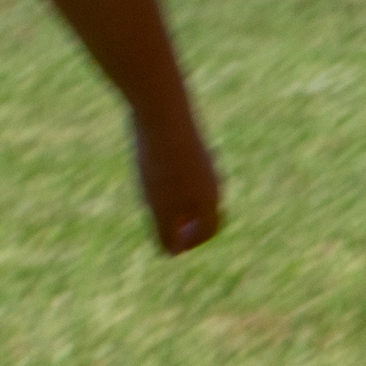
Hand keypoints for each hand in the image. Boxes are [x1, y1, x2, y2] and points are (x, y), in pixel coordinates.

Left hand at [131, 103, 221, 254]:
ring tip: (156, 203)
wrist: (163, 112)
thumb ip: (167, 230)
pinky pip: (187, 171)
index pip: (210, 229)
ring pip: (196, 189)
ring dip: (180, 202)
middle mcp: (212, 180)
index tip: (173, 247)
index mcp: (209, 198)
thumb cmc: (161, 163)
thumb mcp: (159, 203)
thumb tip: (173, 253)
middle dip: (187, 223)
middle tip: (165, 228)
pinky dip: (175, 182)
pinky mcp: (191, 145)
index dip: (192, 242)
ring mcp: (204, 161)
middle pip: (205, 210)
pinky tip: (153, 173)